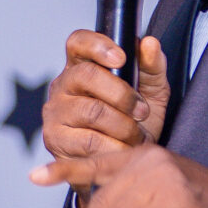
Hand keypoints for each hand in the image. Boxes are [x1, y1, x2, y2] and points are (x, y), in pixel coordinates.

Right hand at [30, 31, 171, 192]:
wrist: (123, 165)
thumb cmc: (133, 123)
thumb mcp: (151, 92)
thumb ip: (152, 67)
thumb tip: (150, 44)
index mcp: (82, 65)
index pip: (79, 42)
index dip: (98, 45)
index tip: (122, 57)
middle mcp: (63, 85)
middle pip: (86, 75)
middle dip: (122, 95)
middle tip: (142, 112)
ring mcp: (55, 112)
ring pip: (91, 111)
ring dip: (122, 126)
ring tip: (136, 137)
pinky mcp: (55, 139)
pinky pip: (88, 140)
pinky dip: (113, 147)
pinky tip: (122, 150)